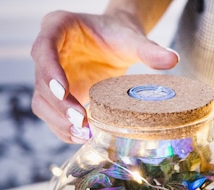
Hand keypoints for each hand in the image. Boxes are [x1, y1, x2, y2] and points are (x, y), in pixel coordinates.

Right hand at [30, 10, 178, 142]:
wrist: (116, 42)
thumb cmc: (119, 35)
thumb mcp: (132, 39)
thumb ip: (148, 49)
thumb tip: (173, 60)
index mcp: (57, 27)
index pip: (43, 48)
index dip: (49, 70)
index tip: (62, 90)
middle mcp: (47, 51)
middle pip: (40, 81)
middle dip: (59, 105)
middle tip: (81, 121)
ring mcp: (49, 75)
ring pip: (42, 102)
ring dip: (59, 121)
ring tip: (83, 134)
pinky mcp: (57, 95)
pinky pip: (53, 115)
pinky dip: (65, 128)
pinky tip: (82, 137)